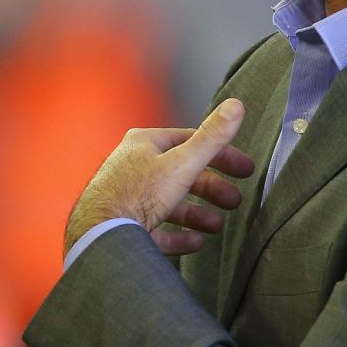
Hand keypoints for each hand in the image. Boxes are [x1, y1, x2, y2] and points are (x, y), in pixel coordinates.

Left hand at [64, 99, 256, 257]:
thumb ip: (211, 138)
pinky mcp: (121, 225)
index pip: (190, 142)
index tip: (246, 170)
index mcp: (144, 144)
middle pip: (180, 174)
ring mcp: (124, 197)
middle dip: (211, 189)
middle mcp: (131, 167)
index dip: (221, 155)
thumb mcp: (182, 163)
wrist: (101, 234)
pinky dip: (177, 235)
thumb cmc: (137, 193)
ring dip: (196, 214)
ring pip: (168, 203)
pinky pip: (154, 229)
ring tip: (217, 225)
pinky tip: (195, 242)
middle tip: (235, 201)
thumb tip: (236, 105)